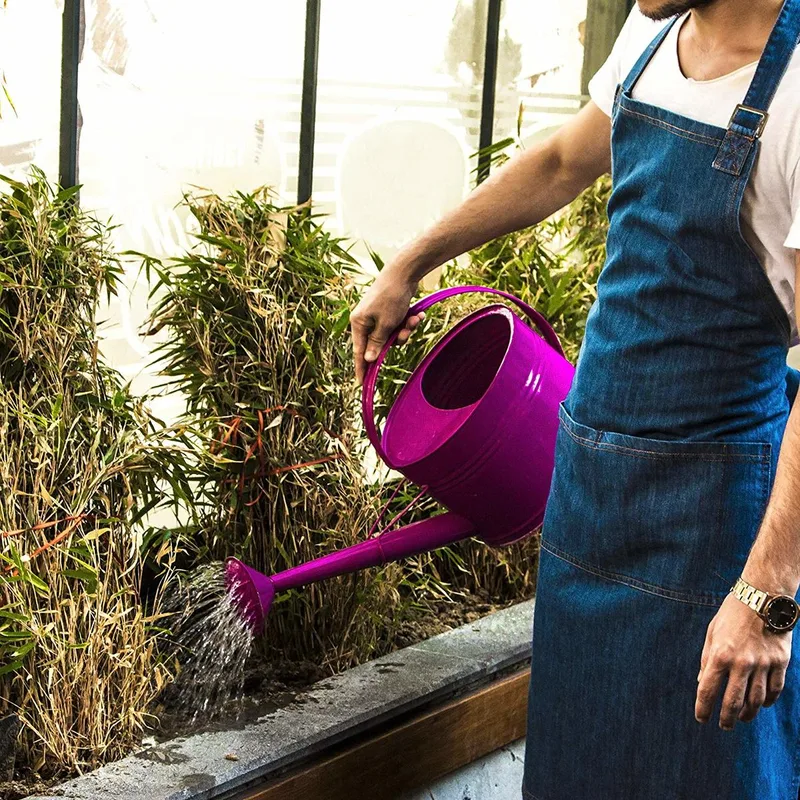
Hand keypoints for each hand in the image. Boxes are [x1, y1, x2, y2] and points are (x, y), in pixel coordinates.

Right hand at [350, 267, 423, 384]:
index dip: (361, 369)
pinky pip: (398, 326)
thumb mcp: (386, 324)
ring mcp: (377, 316)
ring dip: (405, 331)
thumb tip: (369, 360)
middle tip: (405, 332)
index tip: (361, 384)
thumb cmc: (391, 297)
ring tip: (413, 319)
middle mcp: (365, 321)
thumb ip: (377, 343)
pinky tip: (417, 315)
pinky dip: (408, 323)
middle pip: (379, 344)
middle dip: (396, 340)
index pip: (359, 352)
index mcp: (358, 323)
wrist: (403, 272)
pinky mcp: (388, 312)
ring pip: (391, 336)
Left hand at [695, 593, 790, 729]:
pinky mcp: (780, 662)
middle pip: (733, 702)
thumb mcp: (712, 632)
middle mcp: (742, 663)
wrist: (763, 596)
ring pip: (756, 700)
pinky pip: (775, 690)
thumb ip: (707, 658)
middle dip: (726, 718)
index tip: (701, 719)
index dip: (703, 708)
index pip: (707, 689)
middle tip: (723, 726)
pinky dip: (768, 701)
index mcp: (720, 654)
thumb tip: (701, 681)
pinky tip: (761, 705)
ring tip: (741, 718)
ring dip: (747, 713)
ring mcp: (763, 664)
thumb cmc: (732, 612)